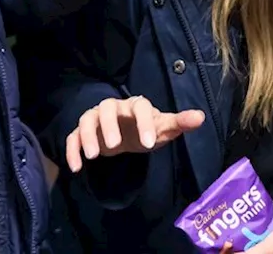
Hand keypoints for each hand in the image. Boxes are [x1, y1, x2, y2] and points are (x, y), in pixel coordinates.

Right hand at [64, 96, 205, 172]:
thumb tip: (200, 117)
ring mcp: (95, 118)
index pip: (139, 106)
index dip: (143, 122)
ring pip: (87, 120)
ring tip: (94, 157)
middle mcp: (113, 107)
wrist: (127, 132)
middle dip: (109, 126)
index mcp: (135, 105)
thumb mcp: (163, 127)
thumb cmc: (146, 129)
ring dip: (88, 136)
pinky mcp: (82, 131)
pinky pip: (73, 137)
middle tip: (115, 146)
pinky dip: (72, 150)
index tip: (149, 143)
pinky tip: (76, 168)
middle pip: (107, 108)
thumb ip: (180, 122)